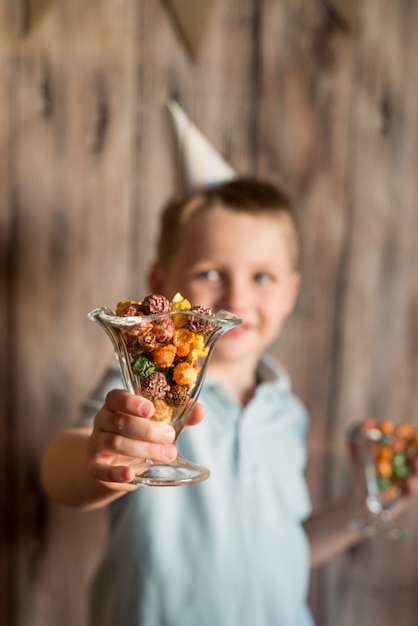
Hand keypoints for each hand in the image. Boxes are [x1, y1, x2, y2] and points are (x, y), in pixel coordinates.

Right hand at [87, 389, 204, 483]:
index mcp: (116, 405)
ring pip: (115, 442)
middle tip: (170, 436)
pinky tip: (130, 475)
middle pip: (121, 421)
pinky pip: (101, 469)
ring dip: (143, 449)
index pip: (116, 397)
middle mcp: (103, 421)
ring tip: (168, 454)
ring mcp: (97, 444)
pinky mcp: (95, 467)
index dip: (131, 402)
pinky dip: (116, 472)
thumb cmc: (138, 437)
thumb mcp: (157, 425)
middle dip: (148, 430)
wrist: (112, 465)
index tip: (150, 410)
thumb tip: (200, 409)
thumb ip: (179, 417)